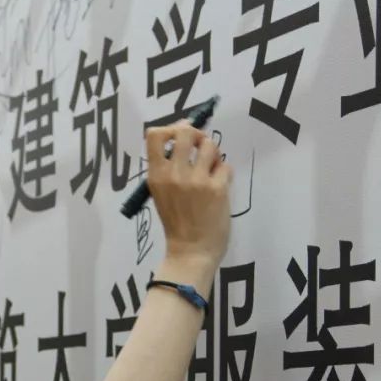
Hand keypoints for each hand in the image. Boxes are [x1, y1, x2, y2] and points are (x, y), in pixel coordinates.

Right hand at [145, 121, 231, 272]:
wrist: (191, 252)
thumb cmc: (176, 223)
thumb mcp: (161, 194)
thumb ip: (168, 169)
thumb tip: (184, 139)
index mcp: (156, 176)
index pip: (154, 135)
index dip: (170, 129)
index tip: (178, 138)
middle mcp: (175, 174)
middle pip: (186, 131)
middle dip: (196, 135)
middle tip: (199, 148)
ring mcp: (197, 181)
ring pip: (210, 145)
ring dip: (213, 154)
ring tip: (211, 169)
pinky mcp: (217, 188)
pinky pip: (225, 166)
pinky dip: (224, 173)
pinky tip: (219, 186)